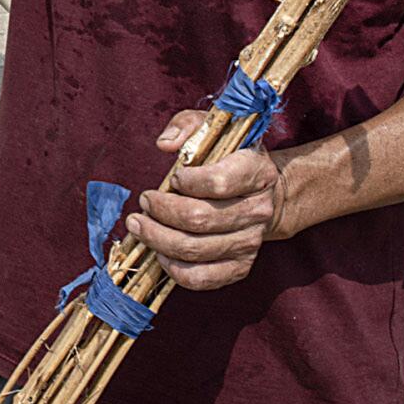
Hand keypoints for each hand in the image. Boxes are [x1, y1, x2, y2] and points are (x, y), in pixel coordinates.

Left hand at [125, 109, 288, 291]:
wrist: (265, 195)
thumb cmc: (230, 158)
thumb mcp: (214, 130)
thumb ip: (187, 126)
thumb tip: (164, 144)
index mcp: (255, 172)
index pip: (219, 182)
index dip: (188, 181)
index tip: (173, 178)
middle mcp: (258, 210)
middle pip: (200, 219)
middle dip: (161, 211)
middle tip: (144, 202)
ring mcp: (251, 242)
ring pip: (196, 250)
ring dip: (158, 239)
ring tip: (139, 225)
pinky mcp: (240, 267)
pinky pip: (203, 278)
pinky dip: (175, 269)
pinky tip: (159, 253)